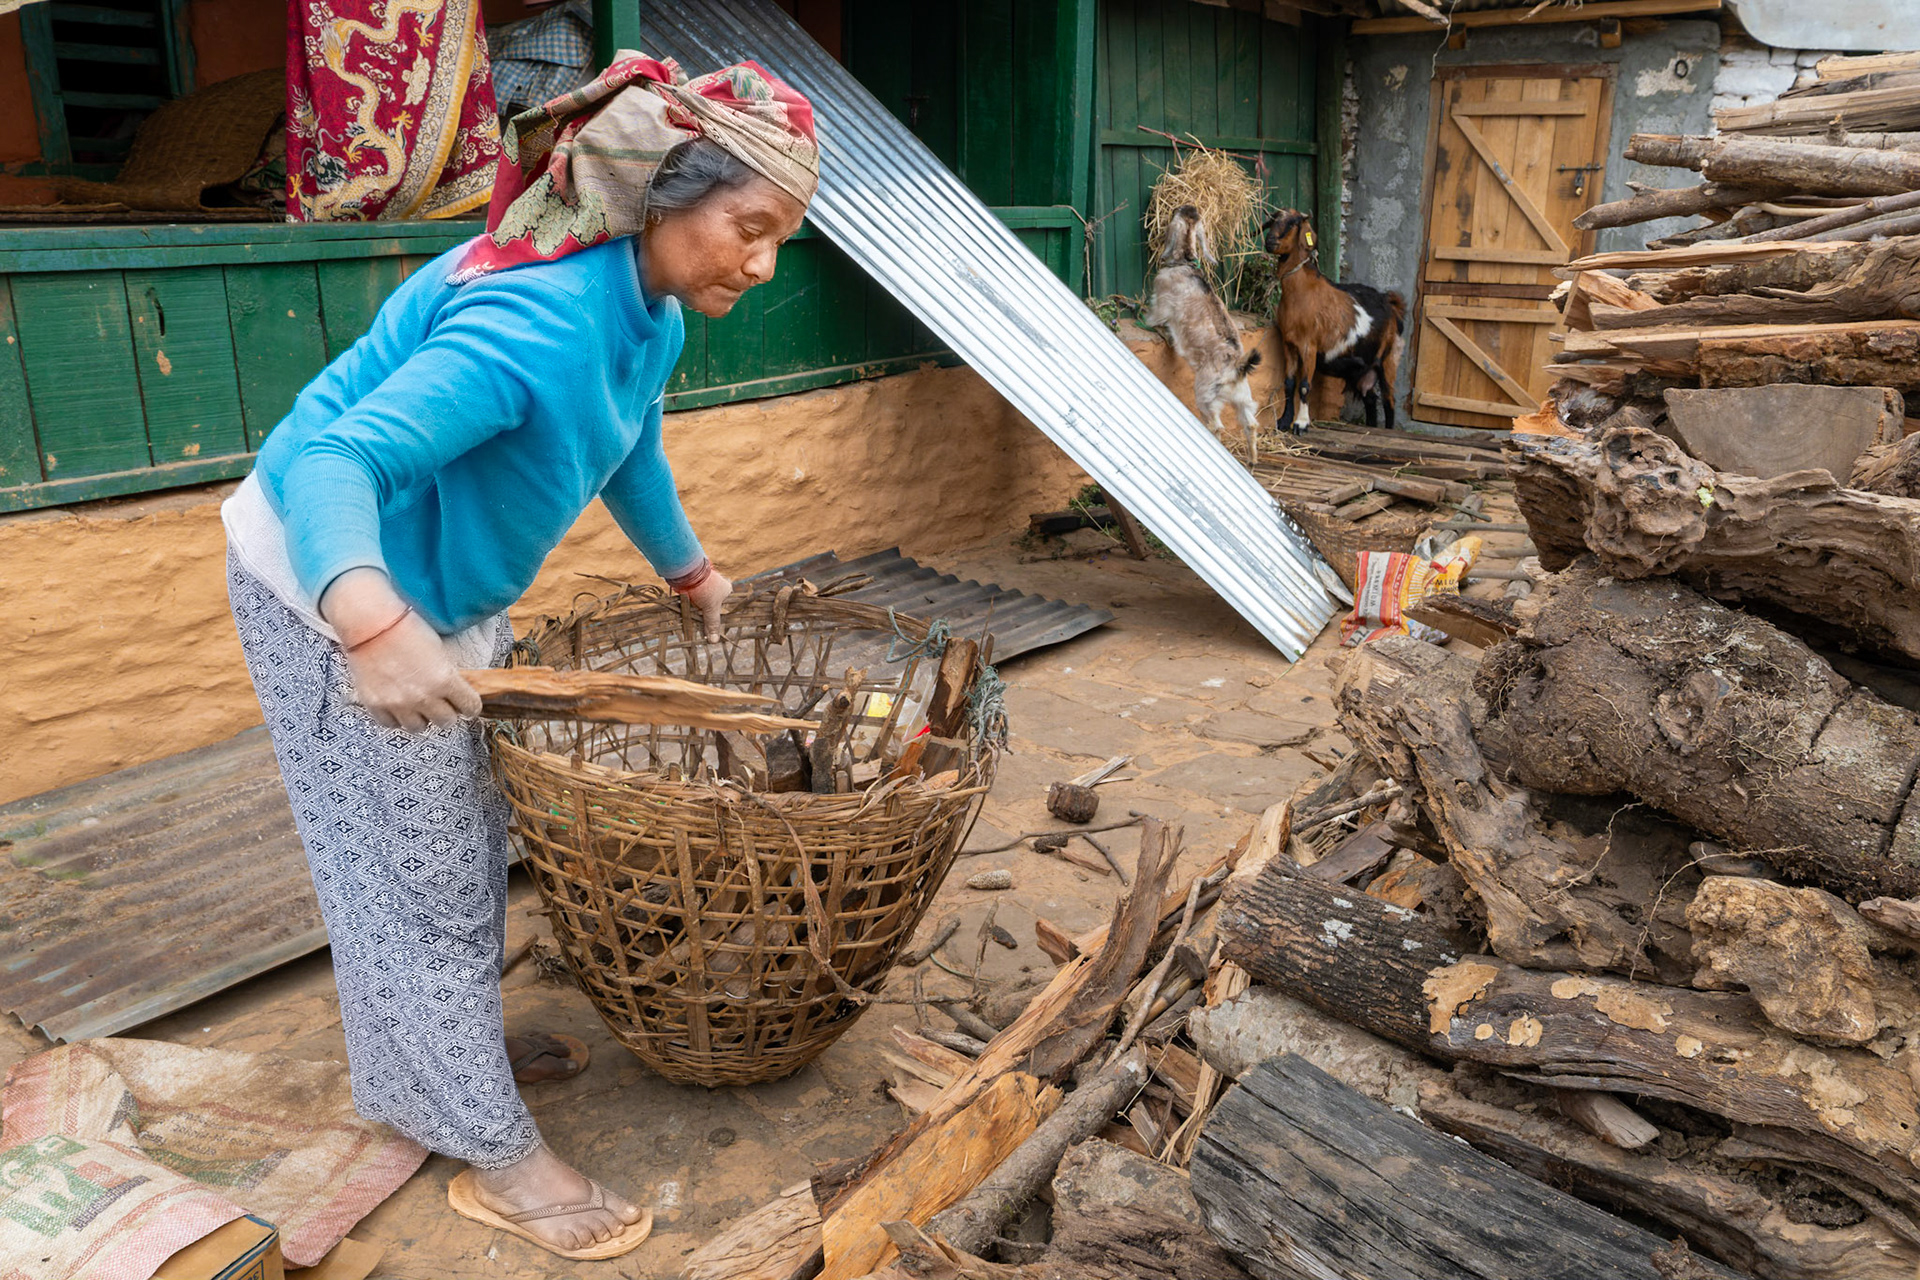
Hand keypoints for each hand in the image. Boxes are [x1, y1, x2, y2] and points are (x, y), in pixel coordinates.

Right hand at [321, 568, 480, 730]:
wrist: (371, 623)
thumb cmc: (407, 628)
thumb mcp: (440, 650)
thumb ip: (449, 675)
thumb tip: (457, 692)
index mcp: (445, 679)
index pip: (470, 707)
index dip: (469, 705)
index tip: (465, 704)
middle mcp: (424, 696)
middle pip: (446, 722)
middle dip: (446, 712)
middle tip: (440, 703)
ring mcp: (398, 703)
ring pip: (419, 727)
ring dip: (420, 717)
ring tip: (416, 704)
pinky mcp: (376, 705)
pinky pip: (392, 724)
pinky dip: (396, 717)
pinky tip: (396, 704)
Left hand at [683, 569, 732, 641]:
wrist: (689, 573)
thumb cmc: (706, 588)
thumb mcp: (711, 608)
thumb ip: (712, 624)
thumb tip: (714, 641)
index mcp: (726, 589)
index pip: (724, 607)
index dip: (717, 616)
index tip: (712, 628)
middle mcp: (716, 586)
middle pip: (711, 605)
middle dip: (706, 614)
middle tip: (702, 627)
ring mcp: (704, 585)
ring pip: (702, 603)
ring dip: (697, 611)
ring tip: (694, 621)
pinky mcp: (693, 586)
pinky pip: (693, 599)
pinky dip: (690, 605)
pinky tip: (687, 613)